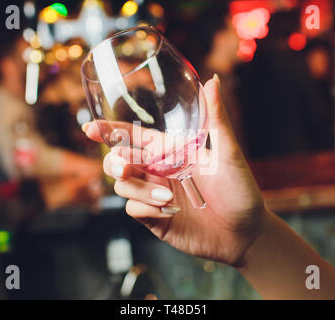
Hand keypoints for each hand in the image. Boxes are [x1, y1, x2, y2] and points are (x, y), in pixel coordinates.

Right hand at [83, 75, 265, 266]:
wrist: (245, 232)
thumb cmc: (240, 190)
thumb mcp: (228, 153)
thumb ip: (216, 119)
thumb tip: (212, 80)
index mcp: (170, 151)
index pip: (132, 137)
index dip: (109, 131)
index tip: (89, 127)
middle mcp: (158, 171)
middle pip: (118, 161)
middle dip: (114, 162)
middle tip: (126, 167)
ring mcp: (155, 195)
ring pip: (123, 186)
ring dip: (139, 189)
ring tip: (168, 196)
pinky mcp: (155, 218)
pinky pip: (132, 210)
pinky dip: (145, 208)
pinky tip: (169, 210)